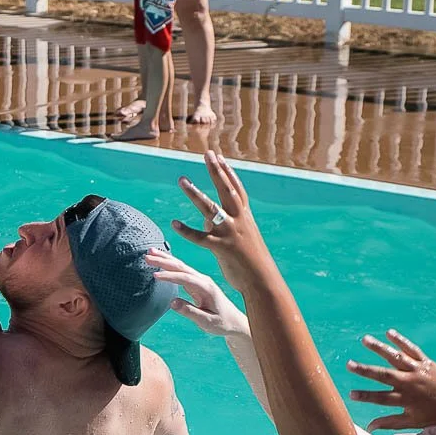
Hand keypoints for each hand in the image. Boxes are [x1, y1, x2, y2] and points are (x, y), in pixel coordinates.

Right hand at [147, 250, 248, 339]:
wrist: (234, 321)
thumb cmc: (222, 323)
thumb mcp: (207, 322)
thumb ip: (190, 312)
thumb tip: (172, 302)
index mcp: (206, 288)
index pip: (185, 279)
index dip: (170, 277)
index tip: (155, 276)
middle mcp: (203, 280)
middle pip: (182, 267)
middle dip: (164, 261)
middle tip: (148, 256)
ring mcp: (200, 280)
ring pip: (181, 266)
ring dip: (165, 259)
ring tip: (150, 253)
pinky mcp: (197, 283)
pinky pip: (181, 271)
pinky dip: (170, 265)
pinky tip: (161, 260)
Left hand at [169, 152, 275, 283]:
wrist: (261, 280)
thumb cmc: (250, 261)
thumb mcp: (240, 238)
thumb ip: (222, 226)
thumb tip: (206, 219)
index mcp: (245, 217)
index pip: (236, 189)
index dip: (228, 172)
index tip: (219, 156)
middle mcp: (239, 221)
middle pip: (226, 190)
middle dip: (216, 171)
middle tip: (207, 154)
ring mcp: (230, 233)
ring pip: (210, 209)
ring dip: (194, 193)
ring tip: (181, 179)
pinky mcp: (221, 248)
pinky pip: (200, 238)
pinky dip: (186, 231)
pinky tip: (174, 224)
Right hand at [345, 330, 435, 430]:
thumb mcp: (412, 422)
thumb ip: (389, 422)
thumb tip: (369, 426)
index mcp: (406, 399)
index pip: (380, 398)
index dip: (364, 396)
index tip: (349, 394)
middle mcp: (410, 383)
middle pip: (383, 375)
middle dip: (365, 370)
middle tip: (349, 364)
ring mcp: (418, 371)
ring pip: (395, 357)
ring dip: (379, 348)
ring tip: (364, 339)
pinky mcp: (426, 362)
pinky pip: (412, 349)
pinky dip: (400, 340)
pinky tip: (389, 332)